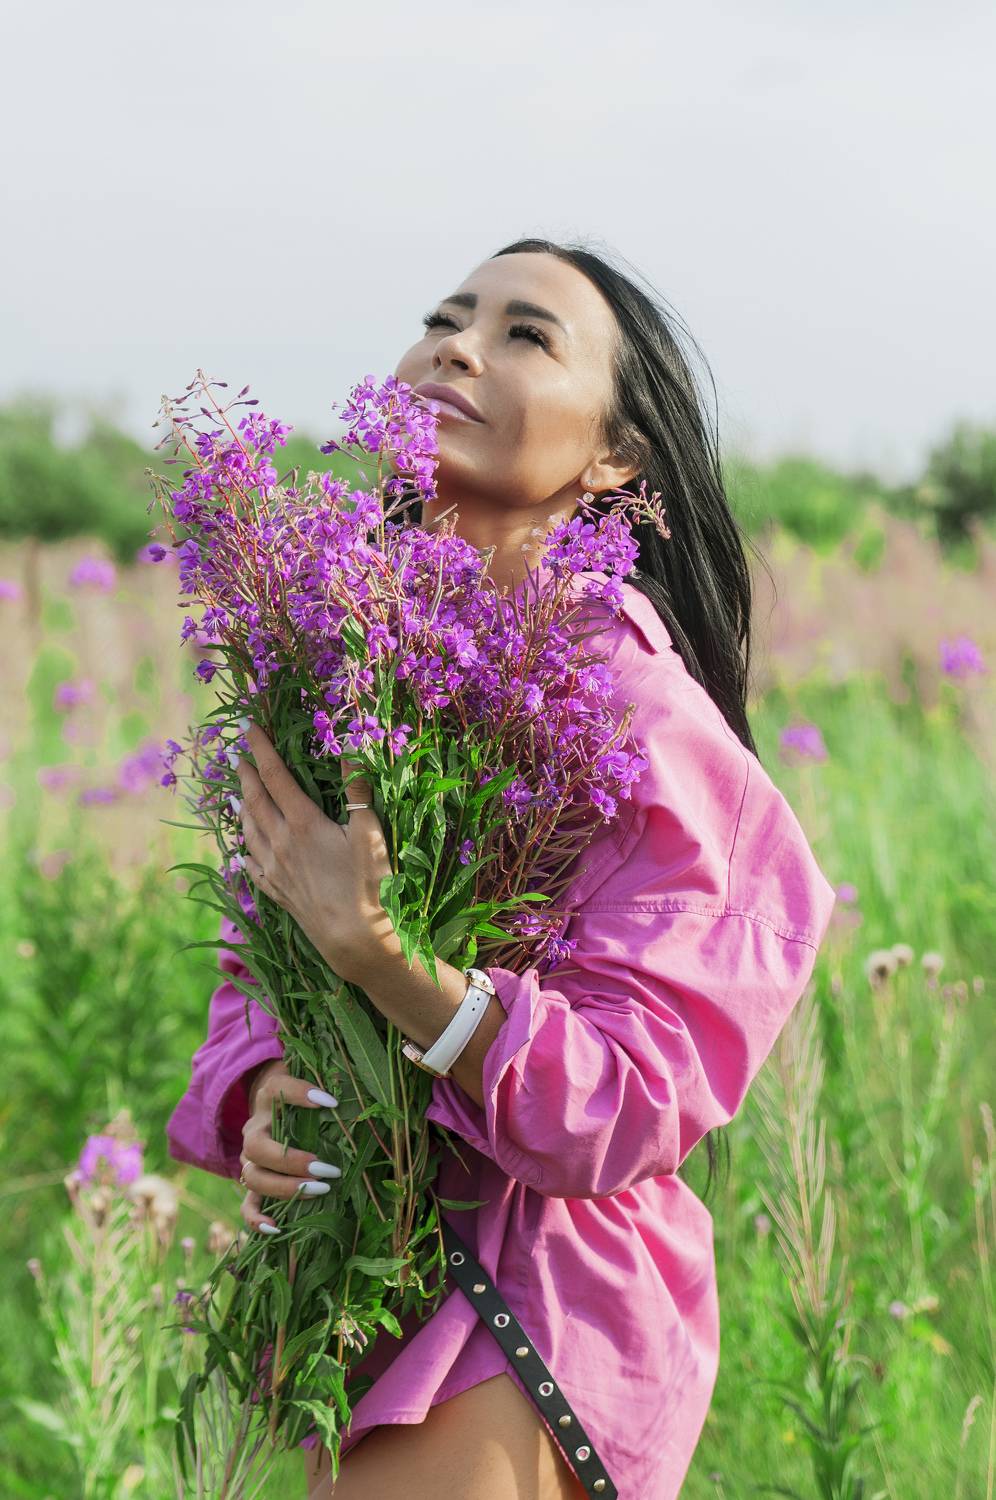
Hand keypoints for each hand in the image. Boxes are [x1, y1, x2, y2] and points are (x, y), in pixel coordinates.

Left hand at [235, 721, 394, 984]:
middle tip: (237, 756)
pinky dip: (244, 849)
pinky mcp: (278, 893)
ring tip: (236, 795)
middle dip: (246, 774)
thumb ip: (358, 791)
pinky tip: (242, 848)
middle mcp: (281, 843)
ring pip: (249, 831)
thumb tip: (350, 752)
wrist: (355, 940)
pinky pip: (252, 865)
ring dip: (241, 808)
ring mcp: (275, 870)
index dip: (261, 748)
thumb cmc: (369, 885)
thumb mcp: (370, 833)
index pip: (275, 775)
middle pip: (256, 800)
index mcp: (303, 822)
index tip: (248, 727)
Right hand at [238, 1059, 341, 1235]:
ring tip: (320, 1190)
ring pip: (253, 1176)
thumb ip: (334, 1083)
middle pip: (257, 1146)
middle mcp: (255, 1127)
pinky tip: (277, 1227)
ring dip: (284, 1187)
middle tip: (327, 1169)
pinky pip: (247, 1205)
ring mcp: (250, 1157)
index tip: (331, 1101)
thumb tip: (368, 1096)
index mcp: (270, 1098)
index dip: (300, 1094)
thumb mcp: (315, 1083)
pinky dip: (257, 1218)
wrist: (274, 1105)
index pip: (279, 1088)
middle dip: (292, 1161)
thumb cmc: (304, 1096)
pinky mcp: (253, 1182)